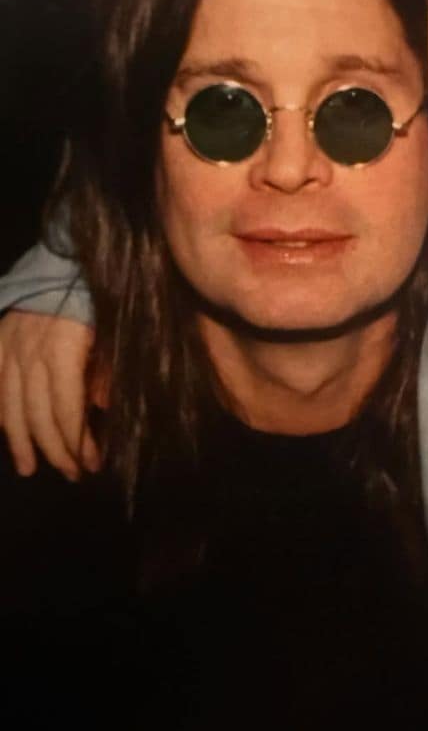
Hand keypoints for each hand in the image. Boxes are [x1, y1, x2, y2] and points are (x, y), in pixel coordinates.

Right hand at [0, 311, 99, 479]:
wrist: (68, 256)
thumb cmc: (100, 296)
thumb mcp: (113, 333)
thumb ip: (105, 370)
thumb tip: (98, 409)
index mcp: (63, 351)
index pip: (66, 410)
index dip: (77, 442)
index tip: (93, 464)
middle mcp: (30, 352)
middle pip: (38, 414)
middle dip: (55, 450)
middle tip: (72, 474)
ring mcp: (10, 345)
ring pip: (10, 405)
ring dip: (20, 441)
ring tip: (29, 468)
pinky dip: (0, 411)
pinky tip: (4, 430)